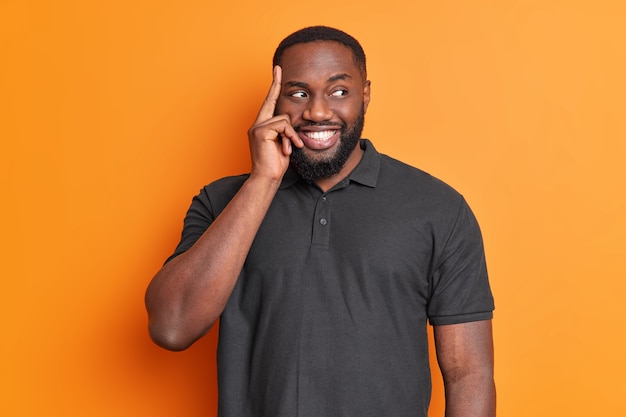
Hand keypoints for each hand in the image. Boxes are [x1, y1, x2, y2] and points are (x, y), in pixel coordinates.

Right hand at [247, 66, 302, 182]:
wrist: (267, 178)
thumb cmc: (276, 164)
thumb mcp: (285, 143)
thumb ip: (286, 131)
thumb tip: (293, 123)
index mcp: (262, 126)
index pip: (269, 103)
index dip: (273, 86)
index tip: (277, 71)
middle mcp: (257, 124)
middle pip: (273, 102)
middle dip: (275, 84)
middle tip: (278, 69)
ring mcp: (257, 127)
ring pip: (283, 118)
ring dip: (291, 134)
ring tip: (290, 147)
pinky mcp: (260, 131)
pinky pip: (282, 126)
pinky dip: (289, 136)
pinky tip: (287, 149)